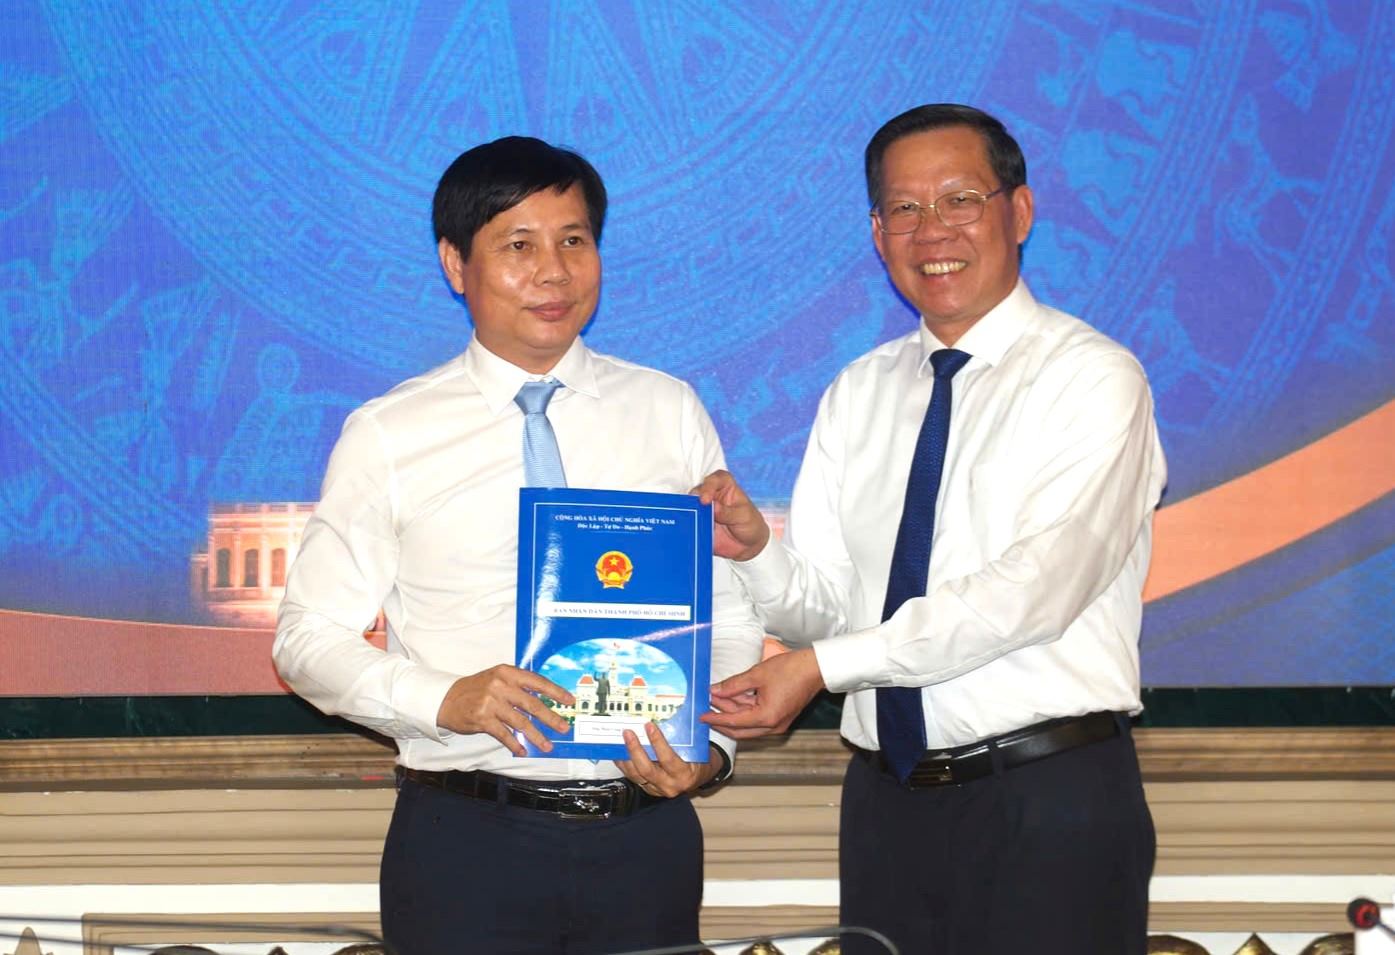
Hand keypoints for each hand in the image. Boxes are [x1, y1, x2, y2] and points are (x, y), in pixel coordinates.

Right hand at [436, 665, 573, 756]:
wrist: (446, 699)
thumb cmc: (476, 689)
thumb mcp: (497, 678)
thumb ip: (518, 685)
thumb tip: (544, 699)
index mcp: (507, 673)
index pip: (537, 682)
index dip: (555, 692)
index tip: (570, 701)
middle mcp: (501, 686)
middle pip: (532, 704)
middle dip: (551, 718)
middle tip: (564, 727)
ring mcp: (491, 702)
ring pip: (521, 722)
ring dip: (536, 736)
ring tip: (548, 745)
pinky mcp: (483, 719)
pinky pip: (504, 734)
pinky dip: (514, 744)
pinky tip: (522, 751)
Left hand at [614, 722, 720, 796]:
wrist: (699, 777)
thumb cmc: (700, 760)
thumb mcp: (697, 749)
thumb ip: (683, 738)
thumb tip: (666, 717)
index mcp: (685, 774)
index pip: (668, 759)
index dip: (657, 742)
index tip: (649, 726)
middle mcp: (671, 785)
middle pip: (647, 769)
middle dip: (635, 750)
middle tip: (628, 733)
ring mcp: (658, 790)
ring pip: (636, 775)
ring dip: (626, 757)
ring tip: (620, 741)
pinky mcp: (649, 790)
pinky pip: (633, 778)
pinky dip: (625, 765)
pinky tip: (620, 753)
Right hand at [691, 469, 770, 560]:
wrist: (748, 546)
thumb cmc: (750, 524)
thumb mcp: (744, 516)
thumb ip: (728, 512)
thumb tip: (714, 507)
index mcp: (726, 487)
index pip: (717, 479)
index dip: (709, 485)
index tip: (705, 499)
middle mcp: (712, 495)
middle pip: (698, 491)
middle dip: (695, 500)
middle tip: (696, 511)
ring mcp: (704, 510)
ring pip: (690, 506)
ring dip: (689, 513)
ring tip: (693, 523)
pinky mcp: (699, 523)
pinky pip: (690, 522)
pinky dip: (688, 526)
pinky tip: (690, 531)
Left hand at [701, 648, 824, 738]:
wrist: (816, 668)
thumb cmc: (791, 670)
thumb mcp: (757, 674)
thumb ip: (733, 685)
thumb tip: (715, 691)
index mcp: (766, 717)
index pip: (734, 722)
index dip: (715, 718)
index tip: (701, 716)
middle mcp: (772, 726)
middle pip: (740, 730)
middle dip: (722, 721)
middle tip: (706, 711)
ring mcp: (778, 723)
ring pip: (748, 725)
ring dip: (733, 714)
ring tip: (717, 700)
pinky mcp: (780, 717)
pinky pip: (757, 719)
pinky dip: (745, 711)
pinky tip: (733, 700)